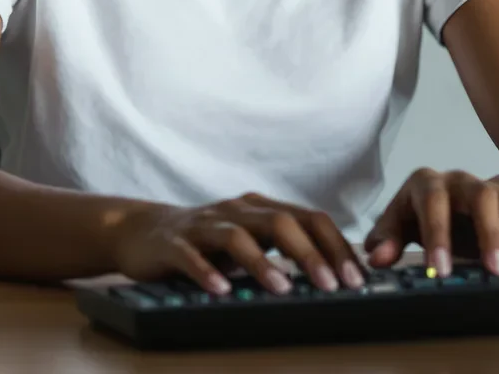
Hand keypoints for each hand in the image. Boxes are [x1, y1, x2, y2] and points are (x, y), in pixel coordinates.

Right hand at [108, 193, 366, 296]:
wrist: (141, 232)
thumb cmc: (206, 242)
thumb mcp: (250, 242)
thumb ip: (283, 252)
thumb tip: (334, 276)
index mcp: (261, 208)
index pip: (310, 218)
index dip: (336, 245)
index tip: (357, 277)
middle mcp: (237, 210)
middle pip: (281, 222)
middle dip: (310, 254)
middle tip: (332, 284)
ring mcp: (204, 224)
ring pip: (239, 236)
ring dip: (263, 263)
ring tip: (283, 288)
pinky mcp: (174, 242)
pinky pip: (192, 255)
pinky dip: (208, 272)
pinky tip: (222, 290)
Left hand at [363, 168, 498, 277]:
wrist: (463, 201)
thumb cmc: (426, 218)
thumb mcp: (402, 225)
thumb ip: (387, 239)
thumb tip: (376, 258)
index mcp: (427, 185)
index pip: (432, 203)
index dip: (437, 234)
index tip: (440, 269)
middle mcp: (462, 182)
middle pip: (480, 197)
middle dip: (488, 234)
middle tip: (493, 272)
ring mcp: (495, 189)